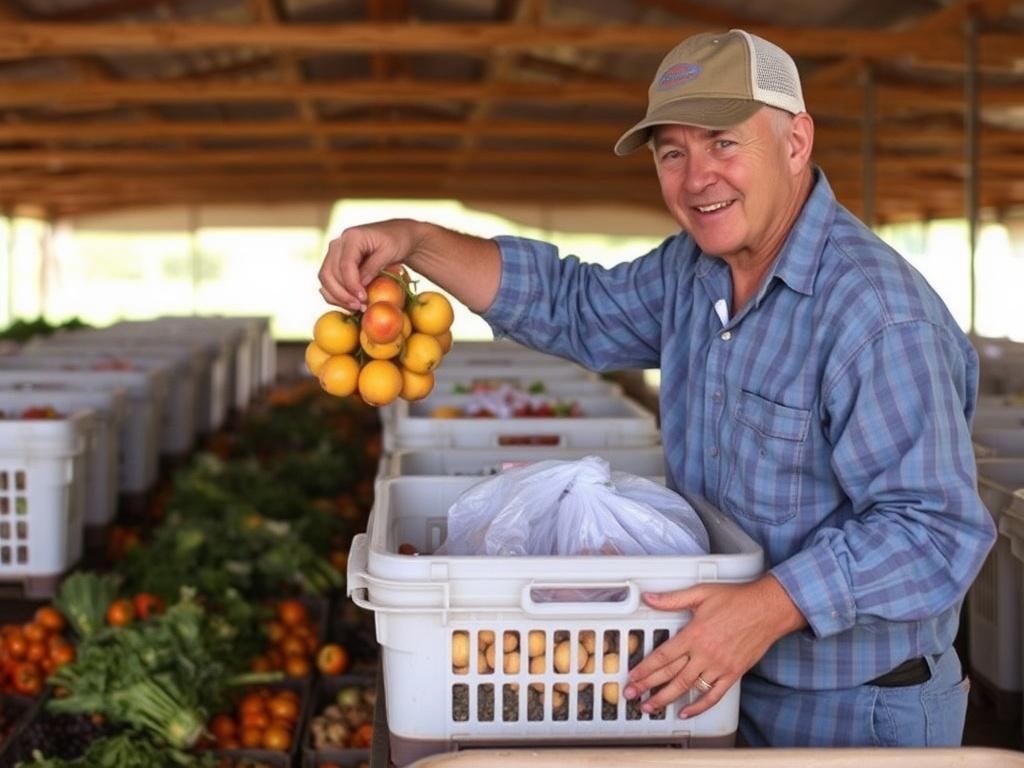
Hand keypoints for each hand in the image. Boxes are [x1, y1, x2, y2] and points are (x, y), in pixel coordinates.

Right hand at [318, 219, 421, 311]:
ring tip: (357, 307)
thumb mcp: (389, 252)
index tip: (363, 299)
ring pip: (325, 279)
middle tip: (361, 307)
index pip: (345, 265)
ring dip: (337, 297)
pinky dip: (335, 295)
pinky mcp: (335, 263)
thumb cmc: (397, 241)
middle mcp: (338, 243)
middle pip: (329, 273)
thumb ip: (373, 267)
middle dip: (343, 294)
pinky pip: (328, 282)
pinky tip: (350, 304)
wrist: (398, 234)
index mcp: (352, 237)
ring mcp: (334, 253)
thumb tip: (360, 285)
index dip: (352, 285)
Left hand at [623, 575, 804, 718]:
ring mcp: (720, 666)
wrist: (768, 609)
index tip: (632, 677)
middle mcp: (705, 653)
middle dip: (648, 687)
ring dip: (667, 699)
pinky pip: (713, 695)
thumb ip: (672, 599)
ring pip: (688, 688)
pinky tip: (686, 711)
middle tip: (632, 695)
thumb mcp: (701, 593)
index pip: (663, 656)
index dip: (644, 668)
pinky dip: (699, 707)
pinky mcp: (733, 674)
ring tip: (650, 707)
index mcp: (694, 634)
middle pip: (671, 675)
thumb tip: (649, 597)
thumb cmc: (736, 599)